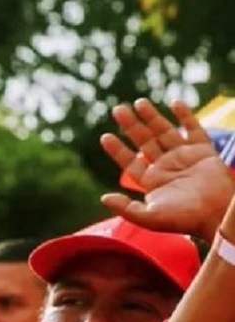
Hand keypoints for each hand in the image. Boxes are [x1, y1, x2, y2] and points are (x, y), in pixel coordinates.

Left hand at [101, 98, 234, 239]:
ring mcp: (185, 157)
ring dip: (152, 117)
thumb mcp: (150, 218)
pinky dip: (185, 116)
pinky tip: (174, 102)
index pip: (130, 162)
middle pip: (144, 141)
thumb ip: (127, 208)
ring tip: (139, 102)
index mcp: (152, 181)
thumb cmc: (184, 219)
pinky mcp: (204, 151)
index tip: (105, 137)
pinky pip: (193, 129)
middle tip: (117, 110)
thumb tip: (103, 198)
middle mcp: (166, 167)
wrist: (218, 215)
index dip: (117, 150)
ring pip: (165, 132)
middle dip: (131, 126)